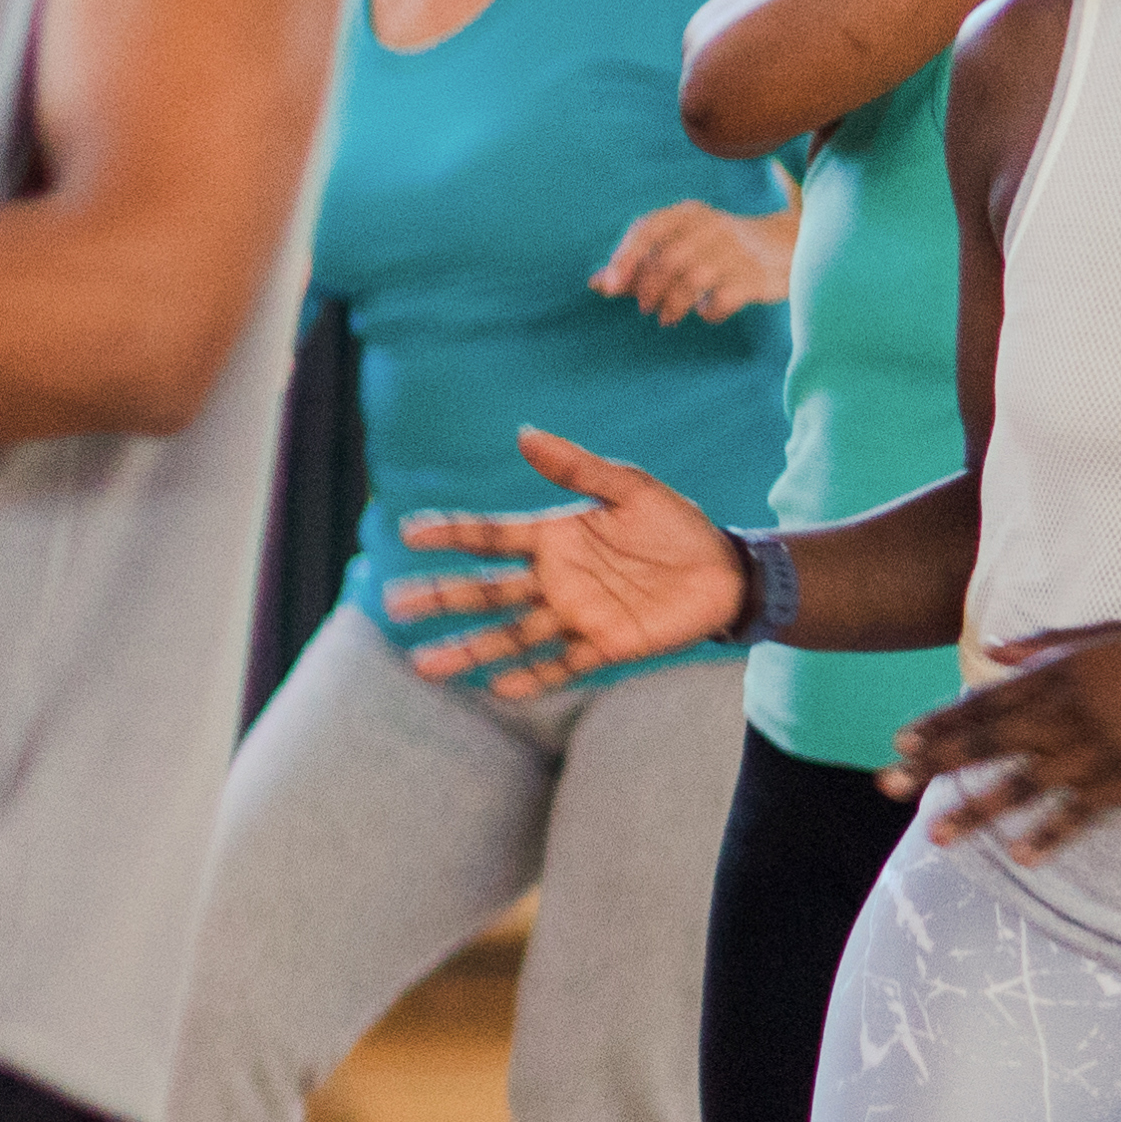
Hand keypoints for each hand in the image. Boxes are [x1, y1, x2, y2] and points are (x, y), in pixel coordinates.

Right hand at [379, 424, 744, 686]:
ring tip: (423, 665)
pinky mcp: (605, 646)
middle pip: (486, 590)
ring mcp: (575, 616)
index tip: (409, 533)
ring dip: (469, 649)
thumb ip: (579, 468)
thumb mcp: (633, 488)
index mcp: (553, 537)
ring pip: (510, 635)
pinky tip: (498, 687)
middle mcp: (553, 580)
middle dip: (440, 597)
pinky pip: (561, 665)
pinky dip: (531, 677)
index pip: (490, 537)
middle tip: (393, 603)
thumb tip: (523, 435)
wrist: (727, 572)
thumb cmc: (677, 525)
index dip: (451, 534)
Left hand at [591, 199, 783, 326]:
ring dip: (672, 305)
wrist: (787, 245)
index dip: (623, 258)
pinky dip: (708, 312)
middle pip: (666, 260)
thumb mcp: (680, 247)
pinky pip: (722, 298)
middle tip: (645, 307)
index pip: (646, 229)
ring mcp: (736, 249)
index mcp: (687, 214)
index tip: (610, 286)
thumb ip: (638, 266)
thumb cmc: (718, 250)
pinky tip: (706, 312)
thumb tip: (594, 284)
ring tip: (667, 317)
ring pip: (691, 280)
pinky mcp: (756, 275)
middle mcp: (711, 226)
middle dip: (648, 289)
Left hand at [908, 622, 1120, 859]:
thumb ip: (1043, 643)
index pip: (984, 703)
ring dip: (976, 811)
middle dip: (934, 766)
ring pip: (1023, 784)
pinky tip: (1019, 856)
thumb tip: (993, 649)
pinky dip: (1050, 834)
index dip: (940, 724)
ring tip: (934, 835)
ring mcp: (1096, 750)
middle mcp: (1068, 713)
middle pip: (988, 744)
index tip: (900, 742)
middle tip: (887, 785)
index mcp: (1058, 675)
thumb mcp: (1102, 634)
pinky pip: (1080, 813)